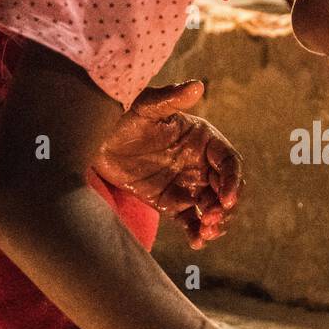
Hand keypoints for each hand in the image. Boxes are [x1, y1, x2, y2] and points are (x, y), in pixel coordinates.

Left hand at [93, 80, 242, 248]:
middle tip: (214, 218)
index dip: (233, 181)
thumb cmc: (123, 118)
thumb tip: (198, 85)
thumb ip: (170, 99)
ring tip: (207, 232)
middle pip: (227, 189)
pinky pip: (192, 222)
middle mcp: (201, 164)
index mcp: (205, 141)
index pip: (229, 163)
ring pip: (213, 208)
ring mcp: (188, 185)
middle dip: (227, 206)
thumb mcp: (145, 107)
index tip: (226, 198)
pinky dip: (198, 234)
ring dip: (217, 222)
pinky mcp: (172, 204)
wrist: (96, 143)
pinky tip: (196, 243)